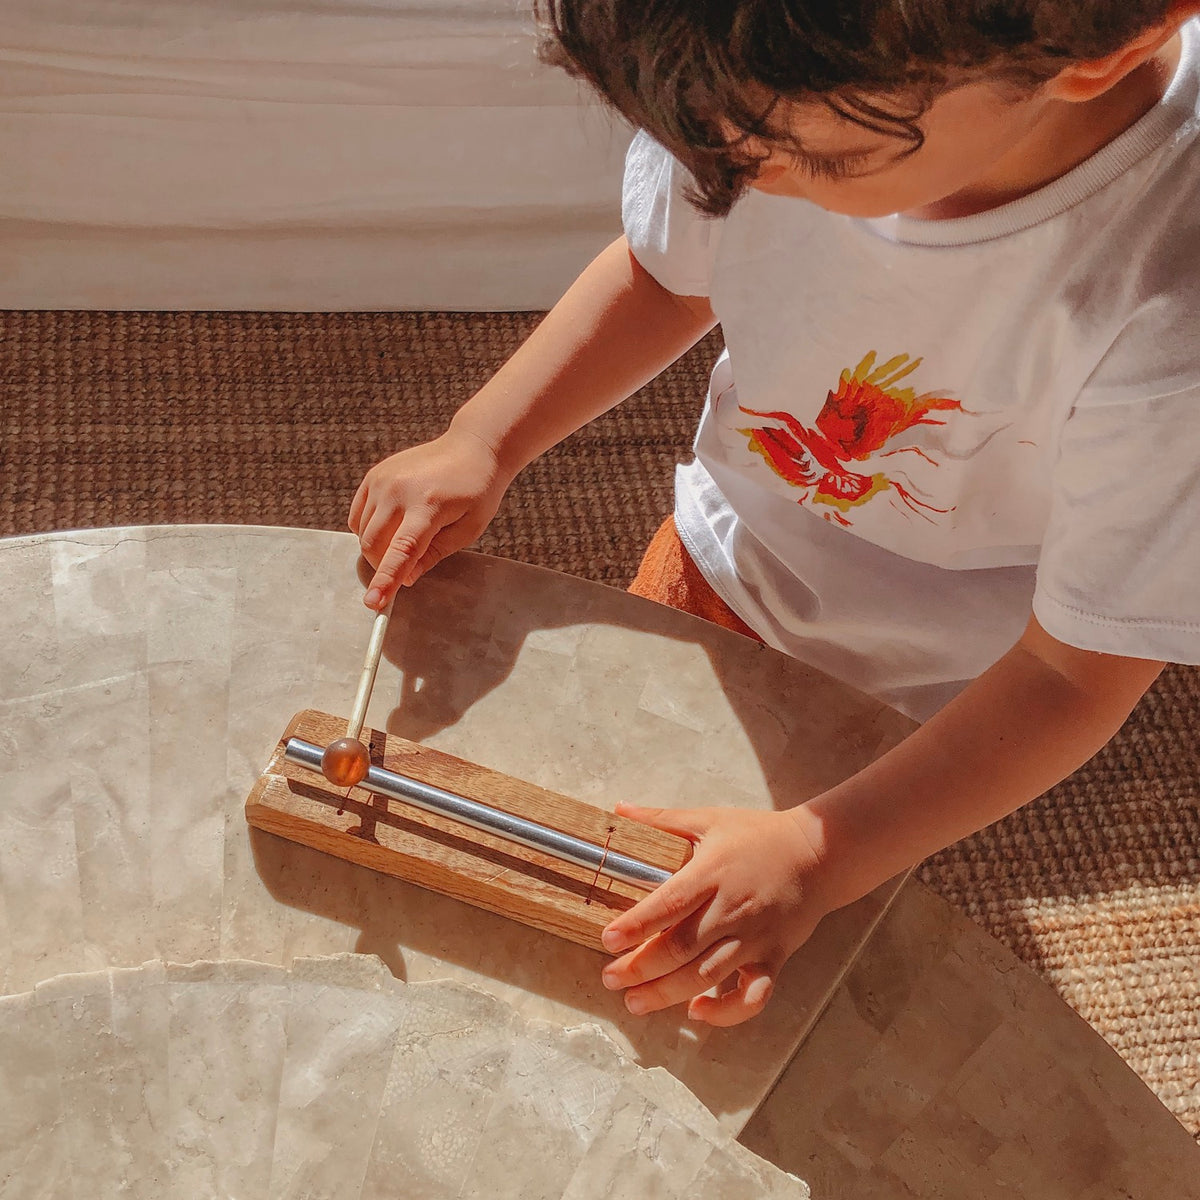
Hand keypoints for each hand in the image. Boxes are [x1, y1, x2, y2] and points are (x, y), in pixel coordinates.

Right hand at [349, 428, 512, 608]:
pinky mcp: (374, 476)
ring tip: (409, 535)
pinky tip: (392, 525)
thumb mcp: (467, 529)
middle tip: (408, 565)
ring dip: (379, 548)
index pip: (402, 551)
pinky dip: (368, 530)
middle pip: (373, 545)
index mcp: (428, 506)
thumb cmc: (476, 493)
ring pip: (362, 533)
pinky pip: (357, 516)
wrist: (471, 449)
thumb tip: (406, 579)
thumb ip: (435, 554)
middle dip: (384, 566)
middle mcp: (399, 490)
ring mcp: (383, 480)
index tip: (373, 603)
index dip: (386, 580)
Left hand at [600, 803, 831, 1025]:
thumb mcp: (709, 819)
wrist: (819, 853)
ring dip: (668, 994)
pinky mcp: (774, 957)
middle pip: (682, 947)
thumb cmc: (760, 835)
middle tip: (610, 978)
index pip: (670, 904)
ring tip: (635, 1002)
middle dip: (642, 968)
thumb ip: (662, 820)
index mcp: (713, 873)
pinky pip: (753, 995)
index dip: (637, 925)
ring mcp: (755, 937)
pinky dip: (727, 1012)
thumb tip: (619, 809)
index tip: (608, 940)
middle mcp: (732, 909)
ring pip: (707, 975)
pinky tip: (698, 1012)